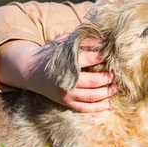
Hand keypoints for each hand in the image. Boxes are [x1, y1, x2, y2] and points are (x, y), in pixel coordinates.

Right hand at [0, 39, 115, 112]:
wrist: (30, 71)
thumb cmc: (50, 55)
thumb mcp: (62, 43)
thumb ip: (79, 40)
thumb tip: (101, 38)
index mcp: (65, 63)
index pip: (88, 59)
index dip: (102, 56)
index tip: (110, 54)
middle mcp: (65, 80)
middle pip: (93, 81)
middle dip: (108, 77)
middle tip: (117, 74)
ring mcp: (65, 94)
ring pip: (91, 96)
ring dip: (107, 92)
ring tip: (116, 87)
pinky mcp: (66, 102)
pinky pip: (84, 108)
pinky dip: (98, 107)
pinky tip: (109, 103)